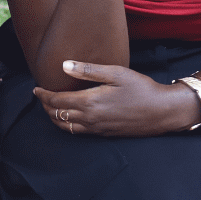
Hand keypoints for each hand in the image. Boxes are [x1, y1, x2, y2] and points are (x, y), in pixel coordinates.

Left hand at [36, 60, 200, 136]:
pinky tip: (69, 118)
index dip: (44, 95)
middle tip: (41, 97)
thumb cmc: (142, 89)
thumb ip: (88, 70)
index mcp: (90, 102)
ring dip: (54, 118)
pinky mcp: (105, 134)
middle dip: (46, 107)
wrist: (163, 111)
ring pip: (66, 127)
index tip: (36, 88)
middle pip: (58, 115)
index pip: (57, 101)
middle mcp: (90, 119)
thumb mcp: (116, 73)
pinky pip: (79, 132)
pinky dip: (67, 125)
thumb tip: (64, 65)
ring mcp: (97, 128)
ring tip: (50, 108)